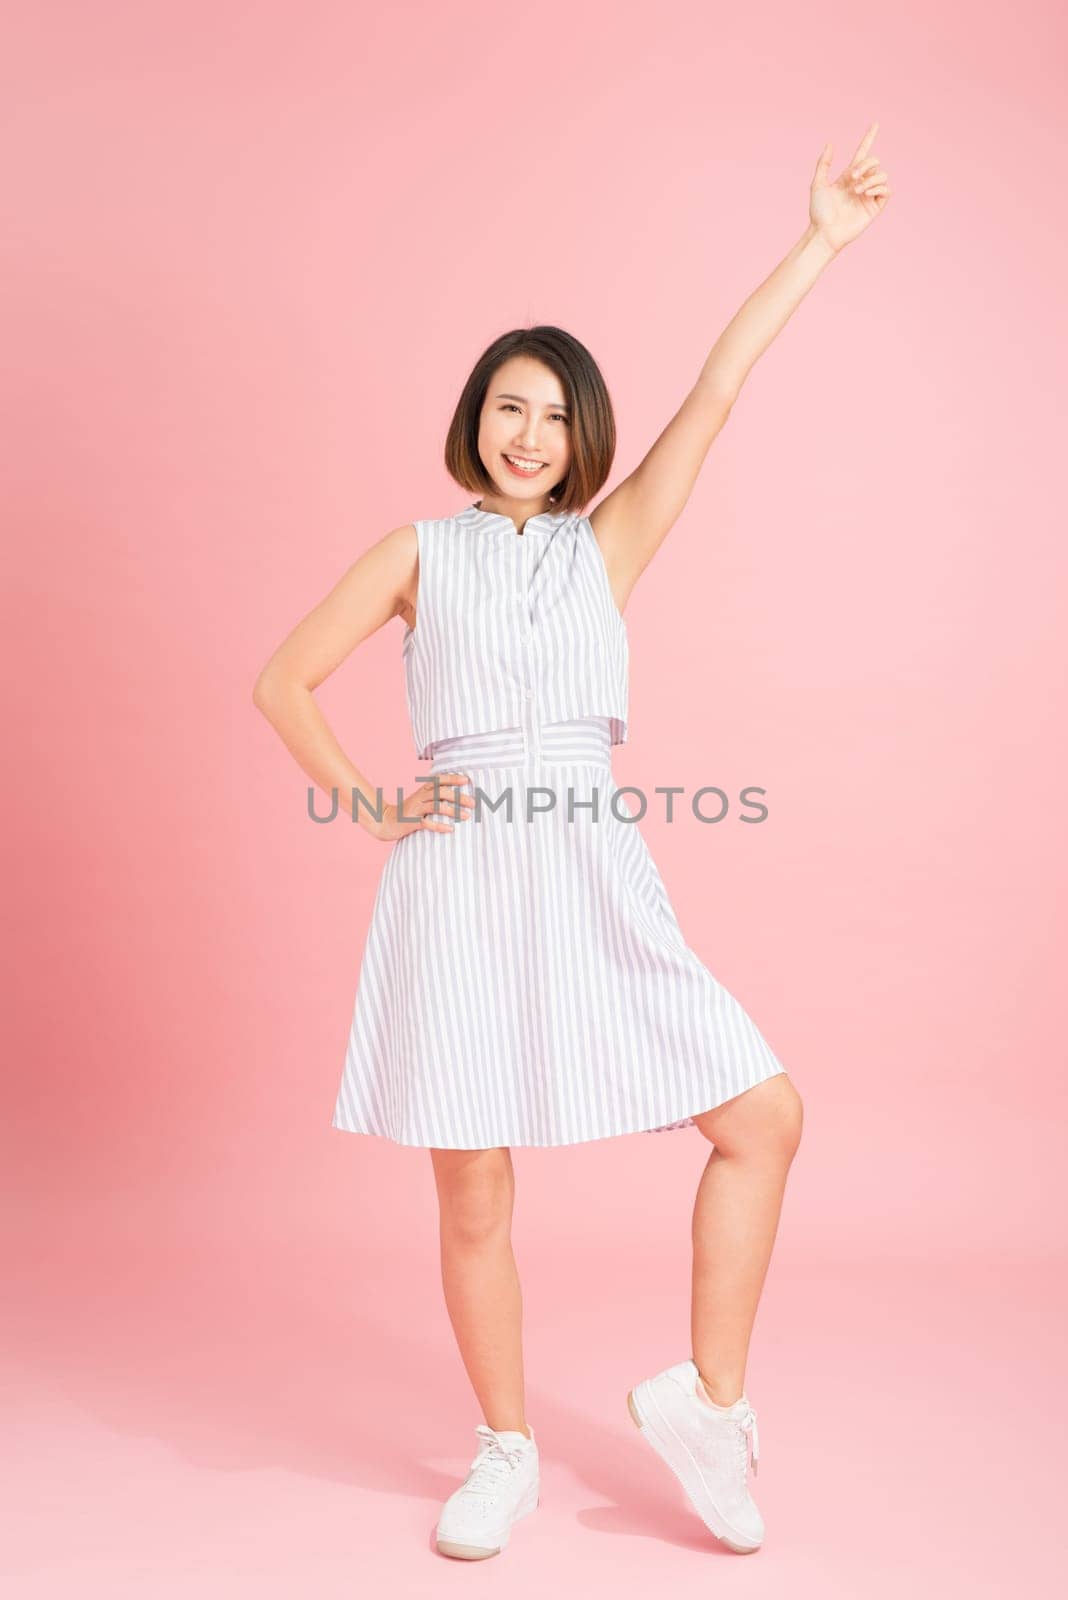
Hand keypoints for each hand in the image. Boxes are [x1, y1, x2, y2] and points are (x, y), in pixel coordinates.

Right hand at [370, 771, 474, 841]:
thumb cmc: (409, 812)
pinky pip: (427, 823)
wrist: (386, 822)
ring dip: (453, 811)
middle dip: (459, 797)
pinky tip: (451, 829)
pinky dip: (440, 826)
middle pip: (441, 792)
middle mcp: (420, 797)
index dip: (452, 779)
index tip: (467, 781)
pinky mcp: (412, 822)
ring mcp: (416, 809)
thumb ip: (435, 796)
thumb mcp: (421, 800)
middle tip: (473, 802)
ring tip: (466, 816)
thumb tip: (459, 797)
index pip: (439, 780)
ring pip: (436, 806)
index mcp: (423, 790)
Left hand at [809, 122, 891, 253]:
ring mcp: (869, 195)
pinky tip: (866, 193)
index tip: (875, 124)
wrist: (825, 232)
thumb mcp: (818, 184)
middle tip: (852, 177)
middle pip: (874, 161)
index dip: (868, 138)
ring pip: (882, 175)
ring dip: (870, 179)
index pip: (862, 153)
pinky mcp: (875, 207)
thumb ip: (824, 164)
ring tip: (857, 191)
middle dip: (865, 164)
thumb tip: (830, 143)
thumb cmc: (819, 212)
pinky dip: (878, 187)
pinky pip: (886, 190)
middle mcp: (861, 183)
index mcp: (848, 176)